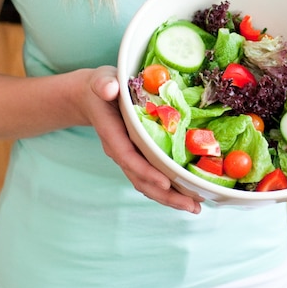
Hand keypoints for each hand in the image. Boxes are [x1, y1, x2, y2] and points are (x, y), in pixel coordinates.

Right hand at [81, 66, 201, 213]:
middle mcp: (121, 151)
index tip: (166, 184)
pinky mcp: (138, 158)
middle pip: (141, 180)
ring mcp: (130, 158)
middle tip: (192, 206)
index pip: (129, 158)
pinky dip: (168, 191)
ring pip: (147, 184)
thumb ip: (103, 84)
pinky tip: (187, 196)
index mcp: (113, 135)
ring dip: (170, 199)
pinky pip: (152, 179)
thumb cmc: (101, 87)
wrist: (92, 97)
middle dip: (166, 196)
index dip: (146, 172)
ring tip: (194, 207)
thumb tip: (108, 88)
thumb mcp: (101, 80)